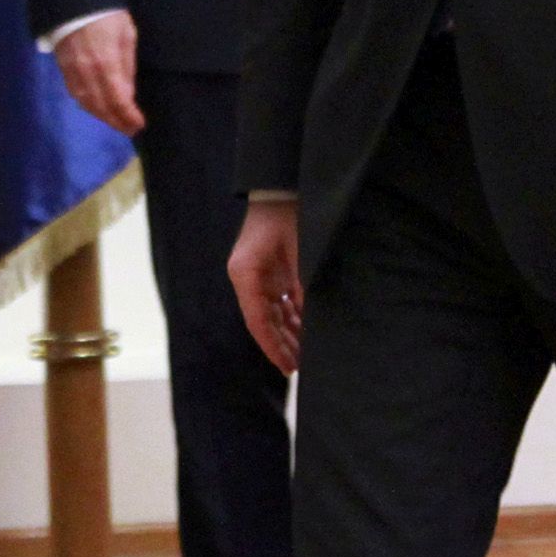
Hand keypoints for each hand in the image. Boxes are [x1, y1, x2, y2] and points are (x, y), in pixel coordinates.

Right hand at [53, 11, 144, 133]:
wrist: (74, 0)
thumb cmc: (107, 15)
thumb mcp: (127, 35)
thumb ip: (127, 66)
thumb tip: (128, 94)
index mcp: (107, 64)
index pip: (119, 100)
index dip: (129, 116)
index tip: (140, 124)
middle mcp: (88, 73)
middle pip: (102, 107)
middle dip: (117, 121)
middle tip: (131, 129)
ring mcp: (73, 72)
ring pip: (87, 104)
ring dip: (103, 117)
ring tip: (116, 122)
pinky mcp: (63, 69)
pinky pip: (75, 95)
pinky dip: (88, 106)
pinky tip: (97, 109)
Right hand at [228, 199, 303, 373]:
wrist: (282, 187)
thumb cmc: (289, 213)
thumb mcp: (299, 249)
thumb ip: (302, 282)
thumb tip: (310, 316)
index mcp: (245, 274)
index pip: (257, 320)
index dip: (272, 346)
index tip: (286, 367)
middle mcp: (247, 279)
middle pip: (264, 322)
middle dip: (281, 346)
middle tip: (297, 369)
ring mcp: (258, 277)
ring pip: (272, 315)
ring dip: (288, 334)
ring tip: (304, 357)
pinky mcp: (270, 273)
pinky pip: (279, 303)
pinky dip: (292, 318)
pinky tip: (305, 333)